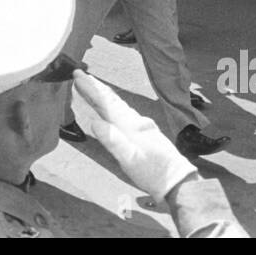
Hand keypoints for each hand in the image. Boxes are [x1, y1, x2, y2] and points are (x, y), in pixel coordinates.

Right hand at [72, 70, 196, 199]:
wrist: (178, 181)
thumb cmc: (153, 173)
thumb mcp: (130, 160)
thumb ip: (113, 141)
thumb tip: (94, 122)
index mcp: (130, 126)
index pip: (106, 103)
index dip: (91, 89)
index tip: (77, 75)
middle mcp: (136, 121)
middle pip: (112, 100)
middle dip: (95, 86)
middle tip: (80, 73)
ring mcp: (142, 125)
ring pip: (119, 104)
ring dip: (104, 94)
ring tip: (93, 85)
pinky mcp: (145, 131)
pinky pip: (124, 111)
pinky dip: (114, 104)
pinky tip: (114, 106)